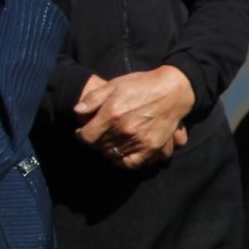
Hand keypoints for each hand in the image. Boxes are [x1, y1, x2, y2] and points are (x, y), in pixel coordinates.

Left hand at [75, 66, 194, 168]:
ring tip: (108, 143)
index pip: (87, 137)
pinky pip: (132, 163)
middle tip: (96, 135)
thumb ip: (93, 98)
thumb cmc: (141, 85)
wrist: (171, 92)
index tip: (81, 131)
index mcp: (112, 114)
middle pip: (99, 146)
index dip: (81, 135)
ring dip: (107, 150)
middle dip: (94, 141)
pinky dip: (123, 161)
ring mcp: (139, 141)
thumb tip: (77, 111)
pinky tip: (121, 154)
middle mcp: (124, 131)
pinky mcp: (152, 148)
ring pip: (113, 155)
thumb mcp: (113, 85)